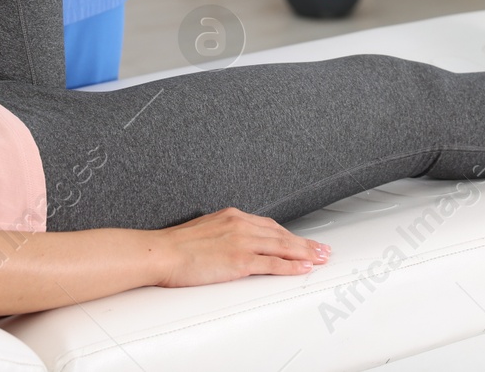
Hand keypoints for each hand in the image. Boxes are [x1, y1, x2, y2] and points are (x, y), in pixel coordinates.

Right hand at [147, 207, 329, 286]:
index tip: (301, 240)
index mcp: (233, 216)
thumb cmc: (175, 245)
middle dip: (305, 243)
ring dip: (306, 253)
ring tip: (321, 258)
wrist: (161, 252)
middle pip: (282, 234)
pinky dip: (291, 266)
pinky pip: (272, 264)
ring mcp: (242, 242)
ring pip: (283, 247)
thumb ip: (222, 232)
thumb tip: (230, 242)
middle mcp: (241, 225)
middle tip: (323, 249)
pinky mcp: (240, 261)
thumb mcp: (204, 228)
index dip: (289, 234)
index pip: (269, 225)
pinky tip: (303, 268)